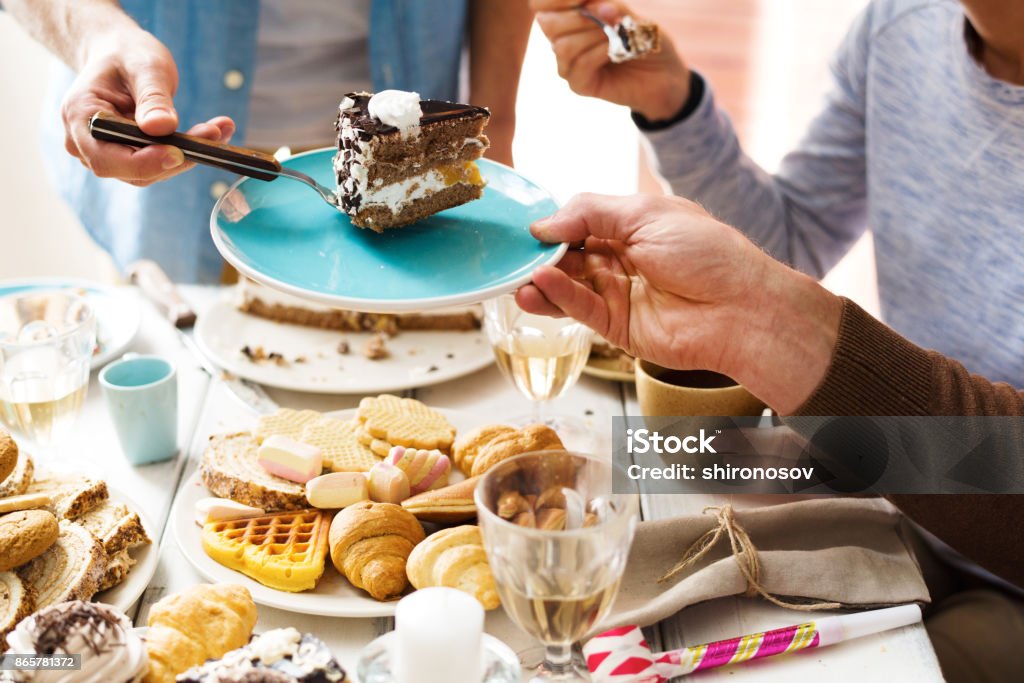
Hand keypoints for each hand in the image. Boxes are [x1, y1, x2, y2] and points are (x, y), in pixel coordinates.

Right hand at [61, 28, 234, 185]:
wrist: (121, 55)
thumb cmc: (128, 54)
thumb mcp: (144, 66)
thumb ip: (152, 97)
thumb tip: (163, 127)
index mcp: (79, 116)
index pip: (107, 158)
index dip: (145, 161)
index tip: (181, 152)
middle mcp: (85, 142)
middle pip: (132, 171)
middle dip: (176, 158)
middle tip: (214, 134)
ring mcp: (106, 153)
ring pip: (150, 172)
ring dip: (188, 156)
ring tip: (219, 130)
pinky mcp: (128, 157)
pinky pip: (158, 164)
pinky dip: (186, 152)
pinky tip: (214, 134)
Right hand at [517, 194, 842, 412]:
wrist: (741, 308)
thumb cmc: (708, 253)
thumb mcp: (646, 213)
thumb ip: (590, 212)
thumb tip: (545, 223)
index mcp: (633, 227)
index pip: (580, 221)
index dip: (554, 224)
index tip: (526, 226)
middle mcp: (622, 260)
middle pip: (568, 255)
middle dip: (541, 254)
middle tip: (512, 254)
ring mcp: (618, 294)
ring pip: (568, 286)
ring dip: (541, 281)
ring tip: (516, 278)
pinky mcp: (617, 327)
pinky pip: (580, 309)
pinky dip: (559, 297)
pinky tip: (541, 285)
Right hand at [531, 0, 690, 119]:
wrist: (664, 73)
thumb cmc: (642, 37)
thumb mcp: (625, 13)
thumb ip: (607, 5)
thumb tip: (596, 6)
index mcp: (566, 15)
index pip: (540, 3)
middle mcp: (561, 38)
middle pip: (546, 23)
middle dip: (580, 16)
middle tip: (611, 14)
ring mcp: (568, 64)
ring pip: (562, 45)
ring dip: (595, 35)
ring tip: (619, 35)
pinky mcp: (579, 85)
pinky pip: (580, 64)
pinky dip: (601, 53)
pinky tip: (618, 51)